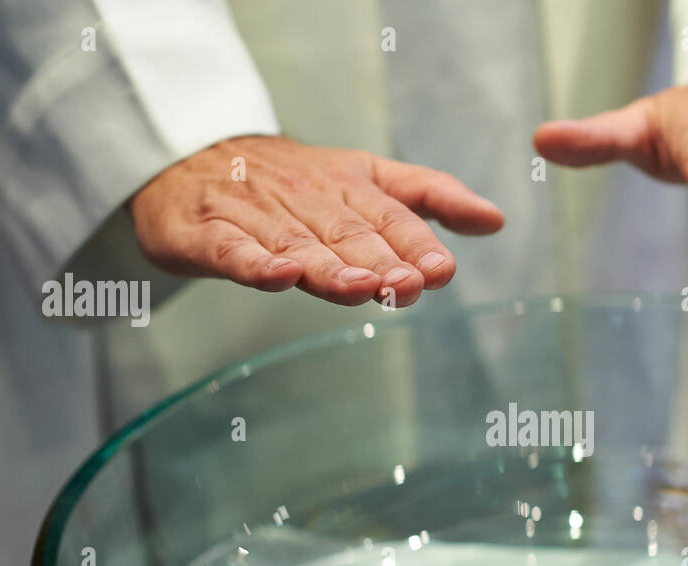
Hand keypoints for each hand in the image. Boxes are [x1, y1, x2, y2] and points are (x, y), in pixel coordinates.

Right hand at [128, 135, 504, 306]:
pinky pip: (234, 250)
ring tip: (360, 286)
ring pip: (298, 244)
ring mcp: (256, 216)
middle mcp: (306, 199)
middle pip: (348, 233)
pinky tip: (278, 276)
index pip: (390, 216)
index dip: (417, 243)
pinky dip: (255, 264)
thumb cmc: (291, 181)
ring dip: (330, 266)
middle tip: (409, 284)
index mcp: (348, 186)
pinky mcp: (208, 234)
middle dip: (381, 259)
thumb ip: (429, 197)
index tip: (442, 270)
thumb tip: (495, 219)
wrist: (191, 158)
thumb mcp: (366, 177)